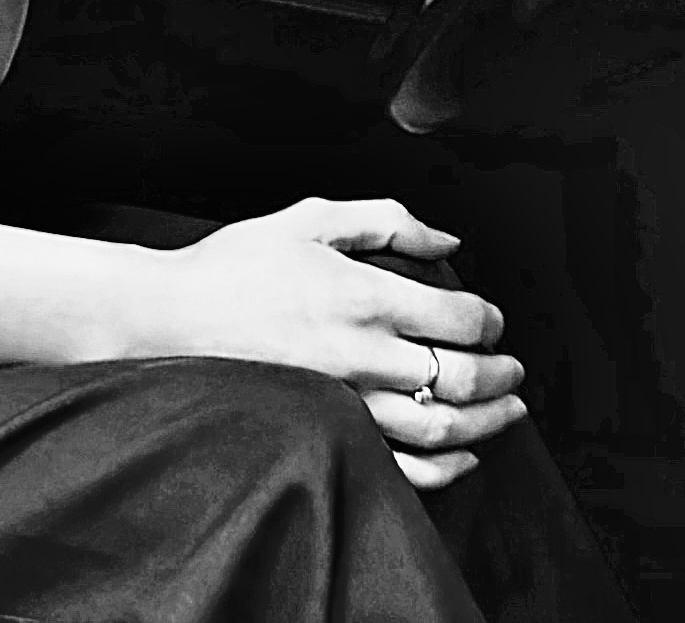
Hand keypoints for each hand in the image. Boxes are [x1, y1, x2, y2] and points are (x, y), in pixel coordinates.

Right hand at [134, 197, 527, 488]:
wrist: (169, 318)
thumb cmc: (236, 264)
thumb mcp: (311, 217)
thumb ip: (386, 220)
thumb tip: (446, 237)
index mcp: (364, 294)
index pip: (458, 317)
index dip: (489, 319)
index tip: (493, 319)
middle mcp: (362, 353)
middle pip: (460, 376)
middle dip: (501, 374)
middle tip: (514, 368)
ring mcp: (346, 401)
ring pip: (440, 427)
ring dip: (487, 421)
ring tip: (508, 409)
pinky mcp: (328, 432)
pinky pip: (400, 467)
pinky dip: (444, 467)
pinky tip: (463, 455)